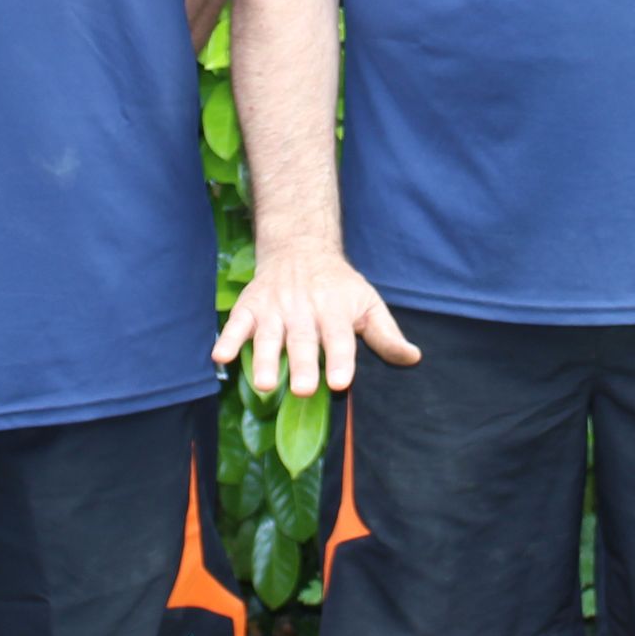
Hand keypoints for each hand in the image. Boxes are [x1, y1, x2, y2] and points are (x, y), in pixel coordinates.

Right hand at [214, 245, 418, 393]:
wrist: (299, 246)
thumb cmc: (338, 285)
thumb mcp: (367, 303)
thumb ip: (385, 334)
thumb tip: (413, 358)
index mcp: (335, 309)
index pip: (340, 337)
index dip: (340, 359)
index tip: (341, 382)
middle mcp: (304, 309)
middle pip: (303, 340)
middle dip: (303, 364)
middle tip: (304, 389)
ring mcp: (275, 308)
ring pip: (270, 335)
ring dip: (266, 359)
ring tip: (265, 384)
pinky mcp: (250, 307)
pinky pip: (237, 323)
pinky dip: (228, 338)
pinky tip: (221, 356)